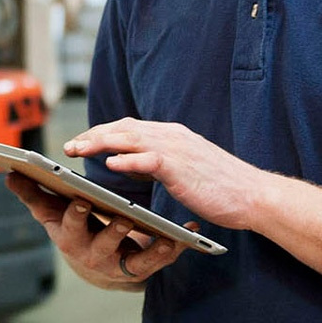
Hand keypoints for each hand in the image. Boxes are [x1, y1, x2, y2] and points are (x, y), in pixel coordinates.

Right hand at [5, 173, 194, 290]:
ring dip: (150, 245)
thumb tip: (8, 173)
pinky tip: (190, 230)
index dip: (75, 216)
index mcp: (71, 238)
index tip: (81, 201)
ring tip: (166, 230)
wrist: (100, 262)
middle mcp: (94, 255)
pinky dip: (177, 246)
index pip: (70, 227)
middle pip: (102, 245)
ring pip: (136, 258)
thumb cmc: (74, 227)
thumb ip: (33, 194)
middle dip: (111, 232)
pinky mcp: (145, 268)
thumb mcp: (52, 214)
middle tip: (122, 217)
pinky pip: (163, 260)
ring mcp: (121, 265)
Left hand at [65, 118, 270, 230]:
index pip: (127, 126)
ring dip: (100, 143)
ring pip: (130, 138)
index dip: (101, 132)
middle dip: (92, 135)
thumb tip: (125, 163)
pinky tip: (110, 164)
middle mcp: (170, 135)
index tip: (80, 141)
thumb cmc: (219, 187)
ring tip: (78, 150)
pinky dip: (128, 160)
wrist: (253, 195)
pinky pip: (149, 159)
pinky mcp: (182, 166)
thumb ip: (154, 162)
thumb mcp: (181, 169)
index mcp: (170, 135)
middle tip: (68, 146)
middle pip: (122, 128)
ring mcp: (176, 148)